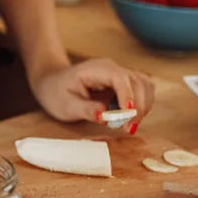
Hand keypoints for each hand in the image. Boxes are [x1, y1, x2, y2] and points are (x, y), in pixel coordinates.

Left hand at [30, 58, 155, 130]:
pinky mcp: (124, 83)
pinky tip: (128, 116)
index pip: (121, 79)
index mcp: (96, 69)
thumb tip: (105, 115)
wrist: (52, 83)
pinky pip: (143, 91)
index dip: (129, 98)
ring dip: (143, 106)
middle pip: (138, 83)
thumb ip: (85, 110)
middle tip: (127, 128)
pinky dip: (142, 105)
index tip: (128, 120)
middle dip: (138, 107)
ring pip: (145, 86)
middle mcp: (112, 68)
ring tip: (127, 123)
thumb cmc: (56, 93)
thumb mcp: (65, 105)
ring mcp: (120, 74)